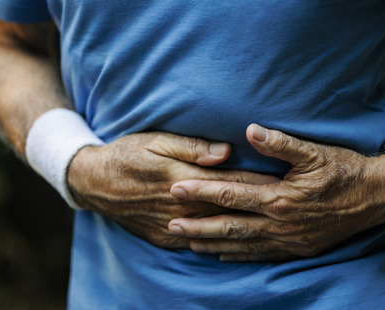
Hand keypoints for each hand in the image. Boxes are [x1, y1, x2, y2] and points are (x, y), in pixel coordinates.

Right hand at [68, 132, 278, 248]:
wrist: (94, 183)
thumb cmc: (129, 154)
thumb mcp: (157, 140)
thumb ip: (193, 147)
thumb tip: (227, 152)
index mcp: (182, 177)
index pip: (229, 182)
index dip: (258, 183)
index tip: (285, 182)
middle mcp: (181, 206)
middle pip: (227, 208)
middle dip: (258, 208)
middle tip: (289, 207)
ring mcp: (172, 226)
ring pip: (216, 230)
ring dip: (243, 228)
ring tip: (272, 227)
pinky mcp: (164, 240)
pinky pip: (198, 244)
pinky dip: (218, 244)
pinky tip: (238, 244)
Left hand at [167, 124, 384, 261]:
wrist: (377, 196)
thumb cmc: (345, 169)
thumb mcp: (315, 151)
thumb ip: (280, 142)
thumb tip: (250, 130)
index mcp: (280, 198)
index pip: (231, 194)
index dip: (201, 191)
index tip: (175, 188)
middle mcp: (281, 223)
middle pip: (230, 226)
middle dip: (197, 224)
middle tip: (170, 222)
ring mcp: (289, 239)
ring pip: (242, 244)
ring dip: (213, 243)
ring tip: (188, 241)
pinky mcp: (298, 248)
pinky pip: (262, 255)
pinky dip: (240, 256)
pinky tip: (224, 255)